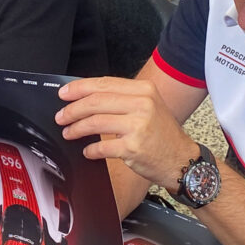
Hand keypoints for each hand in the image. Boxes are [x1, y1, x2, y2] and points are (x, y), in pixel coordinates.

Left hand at [55, 76, 196, 189]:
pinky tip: (88, 151)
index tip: (64, 94)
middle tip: (61, 116)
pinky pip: (102, 147)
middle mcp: (143, 105)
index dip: (79, 88)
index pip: (104, 84)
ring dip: (77, 129)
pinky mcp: (133, 148)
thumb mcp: (149, 106)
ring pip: (95, 122)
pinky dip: (90, 150)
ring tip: (69, 132)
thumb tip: (86, 97)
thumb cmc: (162, 134)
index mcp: (144, 90)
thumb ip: (122, 98)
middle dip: (72, 110)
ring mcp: (138, 126)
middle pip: (96, 102)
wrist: (182, 160)